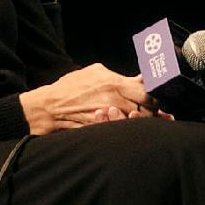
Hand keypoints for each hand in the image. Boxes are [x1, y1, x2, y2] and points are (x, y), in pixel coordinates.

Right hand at [21, 62, 154, 133]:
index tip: (156, 97)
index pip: (148, 92)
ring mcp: (108, 117)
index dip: (155, 96)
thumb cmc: (70, 87)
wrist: (48, 107)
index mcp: (114, 83)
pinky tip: (126, 129)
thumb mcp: (95, 73)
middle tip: (153, 111)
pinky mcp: (101, 130)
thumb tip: (140, 77)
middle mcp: (113, 101)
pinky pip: (121, 132)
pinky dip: (126, 131)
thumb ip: (119, 76)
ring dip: (141, 122)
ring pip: (135, 123)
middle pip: (146, 110)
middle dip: (152, 111)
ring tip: (139, 119)